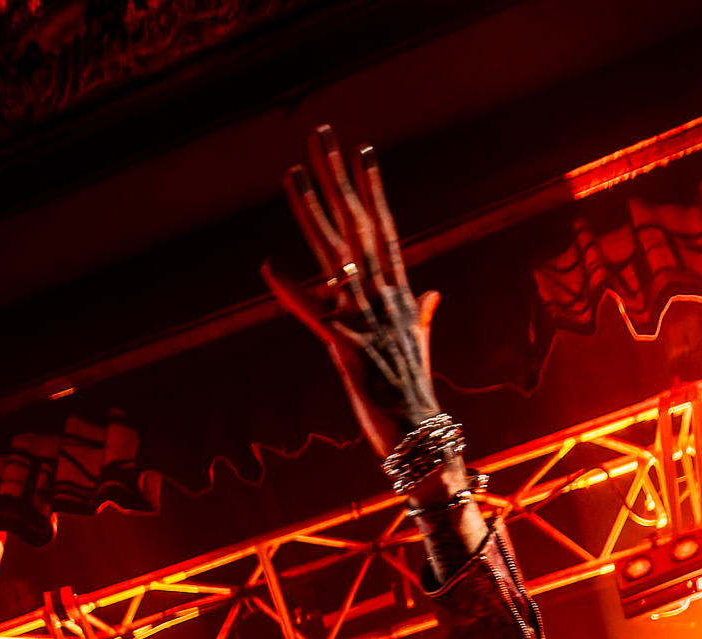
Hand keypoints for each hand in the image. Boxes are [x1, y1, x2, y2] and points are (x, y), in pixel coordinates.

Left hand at [263, 127, 441, 458]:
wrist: (419, 438)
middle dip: (338, 179)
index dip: (372, 190)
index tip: (362, 151)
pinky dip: (289, 289)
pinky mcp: (346, 347)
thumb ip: (423, 315)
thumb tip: (434, 294)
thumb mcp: (420, 346)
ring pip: (334, 255)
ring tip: (294, 173)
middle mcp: (383, 299)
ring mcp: (364, 320)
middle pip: (357, 227)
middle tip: (322, 136)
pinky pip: (312, 312)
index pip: (383, 231)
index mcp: (398, 296)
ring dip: (312, 213)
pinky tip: (267, 265)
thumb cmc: (414, 396)